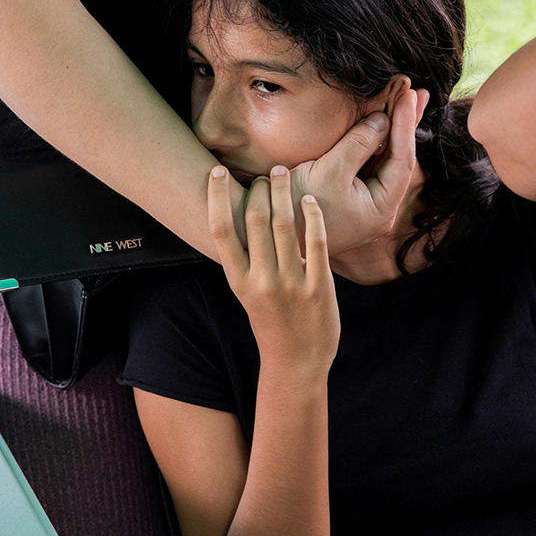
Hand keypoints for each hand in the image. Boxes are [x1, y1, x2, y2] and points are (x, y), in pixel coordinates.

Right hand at [208, 165, 339, 378]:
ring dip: (283, 192)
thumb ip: (248, 262)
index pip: (220, 230)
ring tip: (282, 174)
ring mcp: (291, 283)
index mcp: (238, 281)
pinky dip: (312, 216)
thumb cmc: (272, 324)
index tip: (219, 172)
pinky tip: (310, 200)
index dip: (217, 197)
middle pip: (254, 220)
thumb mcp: (249, 294)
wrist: (297, 363)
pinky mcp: (318, 287)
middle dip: (259, 190)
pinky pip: (315, 242)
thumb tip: (245, 220)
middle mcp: (261, 281)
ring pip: (283, 225)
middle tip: (265, 174)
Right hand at [289, 80, 429, 255]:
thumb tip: (382, 120)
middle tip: (417, 93)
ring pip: (384, 159)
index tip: (408, 95)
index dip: (406, 125)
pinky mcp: (349, 193)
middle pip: (398, 159)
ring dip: (393, 129)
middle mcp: (379, 207)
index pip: (402, 161)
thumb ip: (359, 144)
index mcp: (381, 209)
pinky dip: (375, 139)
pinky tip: (382, 119)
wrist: (266, 228)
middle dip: (406, 124)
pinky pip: (368, 162)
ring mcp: (365, 201)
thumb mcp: (329, 171)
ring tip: (407, 98)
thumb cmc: (296, 205)